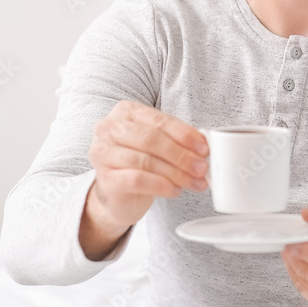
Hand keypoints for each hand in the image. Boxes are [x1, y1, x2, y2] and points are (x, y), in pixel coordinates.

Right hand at [86, 100, 208, 229]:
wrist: (119, 194)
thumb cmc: (140, 163)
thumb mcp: (158, 145)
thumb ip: (176, 141)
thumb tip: (203, 147)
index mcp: (126, 112)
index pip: (160, 120)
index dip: (185, 135)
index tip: (204, 148)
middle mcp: (110, 128)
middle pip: (151, 139)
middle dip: (182, 155)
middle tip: (202, 167)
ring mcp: (103, 153)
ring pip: (146, 160)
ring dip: (176, 173)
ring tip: (194, 181)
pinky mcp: (105, 178)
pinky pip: (138, 180)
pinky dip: (161, 185)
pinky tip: (175, 190)